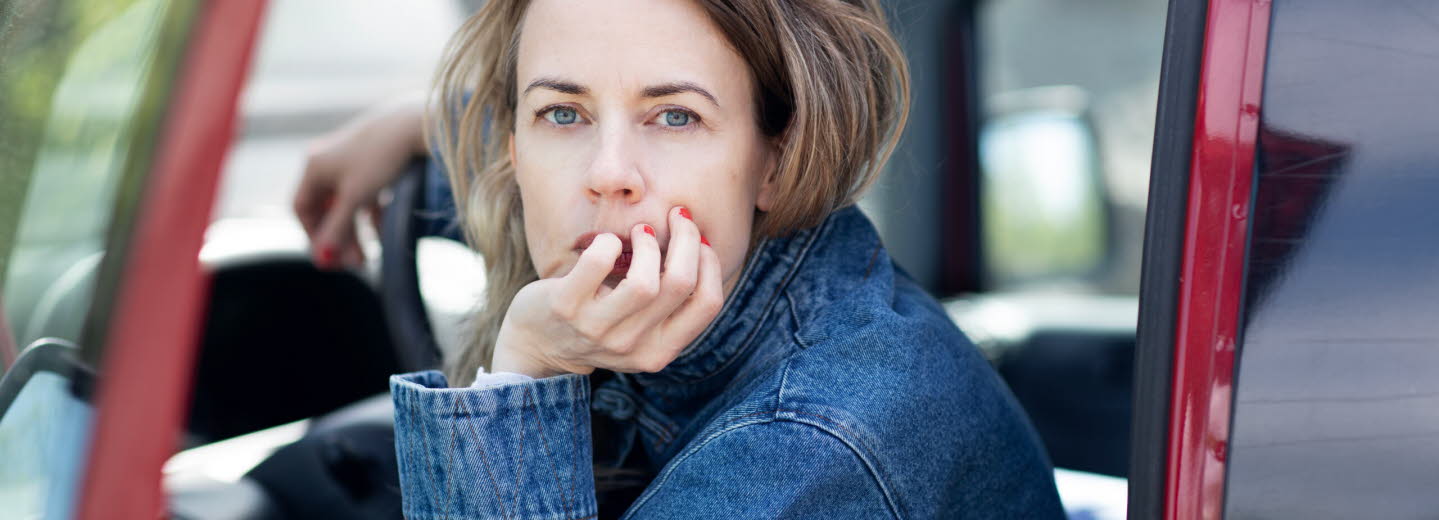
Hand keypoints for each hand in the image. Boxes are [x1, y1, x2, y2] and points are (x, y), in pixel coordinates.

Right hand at [292, 93, 426, 268]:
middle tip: (355, 264)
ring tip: (370, 256)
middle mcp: (328, 159)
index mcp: (314, 165)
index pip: (302, 207)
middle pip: (326, 208)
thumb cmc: (380, 157)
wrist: (416, 123)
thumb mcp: (355, 197)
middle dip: (339, 237)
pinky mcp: (375, 160)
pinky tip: (383, 234)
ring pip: (347, 203)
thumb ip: (337, 228)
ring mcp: (352, 159)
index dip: (313, 234)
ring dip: (356, 231)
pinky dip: (372, 215)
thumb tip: (322, 257)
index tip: (328, 255)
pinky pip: (366, 194)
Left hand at [490, 207, 723, 377]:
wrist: (538, 346)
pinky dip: (608, 241)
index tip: (700, 239)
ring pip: (645, 282)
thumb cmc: (600, 323)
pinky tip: (607, 241)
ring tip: (640, 231)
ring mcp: (597, 329)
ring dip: (648, 243)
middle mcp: (632, 345)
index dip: (710, 263)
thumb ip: (669, 301)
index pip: (707, 304)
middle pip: (680, 283)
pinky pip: (598, 263)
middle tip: (678, 216)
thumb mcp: (642, 328)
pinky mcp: (566, 307)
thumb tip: (699, 242)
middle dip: (687, 238)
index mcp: (660, 351)